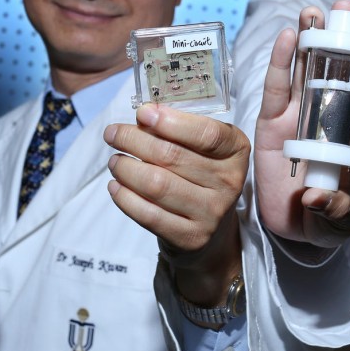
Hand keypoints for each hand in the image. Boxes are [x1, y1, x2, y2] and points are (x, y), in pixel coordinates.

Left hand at [103, 104, 249, 305]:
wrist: (211, 231)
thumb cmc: (200, 175)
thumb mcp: (202, 148)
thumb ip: (179, 129)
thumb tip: (143, 115)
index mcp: (236, 151)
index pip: (207, 134)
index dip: (171, 122)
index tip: (142, 113)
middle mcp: (230, 182)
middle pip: (173, 156)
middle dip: (134, 140)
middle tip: (112, 134)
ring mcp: (212, 213)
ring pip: (157, 185)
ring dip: (126, 168)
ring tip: (114, 161)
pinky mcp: (191, 237)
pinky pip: (149, 215)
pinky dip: (125, 198)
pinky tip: (115, 186)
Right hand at [253, 0, 349, 246]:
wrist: (294, 229)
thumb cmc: (328, 219)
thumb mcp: (340, 221)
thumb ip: (336, 212)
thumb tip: (318, 199)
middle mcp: (332, 117)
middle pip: (342, 70)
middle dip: (347, 38)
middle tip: (347, 8)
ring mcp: (301, 116)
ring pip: (307, 71)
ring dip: (311, 40)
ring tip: (313, 12)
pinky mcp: (273, 124)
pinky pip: (277, 89)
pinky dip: (281, 64)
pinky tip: (286, 38)